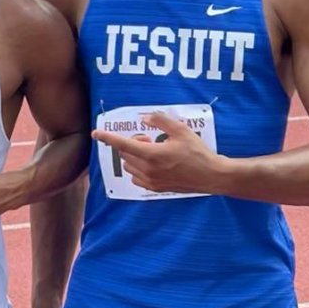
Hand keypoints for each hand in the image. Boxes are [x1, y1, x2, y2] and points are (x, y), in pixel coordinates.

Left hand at [92, 111, 219, 193]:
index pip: (123, 144)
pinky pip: (136, 177)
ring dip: (134, 156)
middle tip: (149, 138)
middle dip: (132, 143)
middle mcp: (148, 169)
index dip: (107, 137)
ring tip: (153, 151)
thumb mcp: (181, 130)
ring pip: (129, 165)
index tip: (96, 133)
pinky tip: (153, 164)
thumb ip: (160, 121)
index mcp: (152, 154)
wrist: (211, 176)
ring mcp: (150, 181)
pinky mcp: (155, 188)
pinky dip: (138, 169)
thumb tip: (145, 119)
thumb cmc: (198, 152)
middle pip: (125, 154)